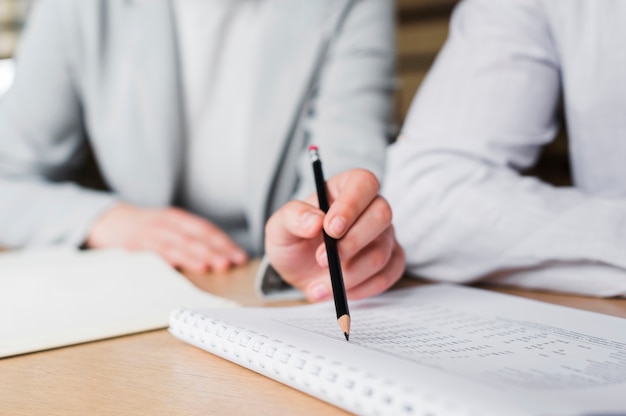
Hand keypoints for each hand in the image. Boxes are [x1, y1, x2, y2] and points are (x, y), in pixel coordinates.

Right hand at [86, 204, 247, 273]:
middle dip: (214, 251)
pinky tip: (179, 267)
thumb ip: (192, 237)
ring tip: (210, 266)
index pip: (206, 230)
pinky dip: (168, 260)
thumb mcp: (170, 225)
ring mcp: (151, 235)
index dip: (224, 243)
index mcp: (178, 218)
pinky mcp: (136, 247)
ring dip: (195, 256)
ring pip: (177, 246)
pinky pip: (154, 254)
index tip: (239, 256)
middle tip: (230, 262)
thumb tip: (221, 255)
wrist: (109, 221)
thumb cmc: (147, 228)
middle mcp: (166, 224)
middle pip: (195, 238)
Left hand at [265, 169, 404, 300]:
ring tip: (321, 284)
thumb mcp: (279, 227)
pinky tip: (339, 291)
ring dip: (349, 273)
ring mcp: (385, 235)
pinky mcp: (390, 262)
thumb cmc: (294, 241)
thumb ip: (292, 217)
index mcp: (345, 188)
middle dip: (352, 242)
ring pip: (382, 252)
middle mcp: (371, 208)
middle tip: (322, 260)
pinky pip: (387, 276)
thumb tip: (314, 221)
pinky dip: (361, 289)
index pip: (363, 183)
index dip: (351, 205)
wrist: (300, 272)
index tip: (330, 229)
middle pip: (382, 215)